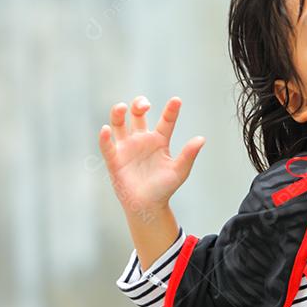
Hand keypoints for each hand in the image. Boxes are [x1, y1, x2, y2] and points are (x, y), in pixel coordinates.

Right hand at [98, 95, 204, 220]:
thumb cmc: (164, 188)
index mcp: (159, 140)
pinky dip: (105, 137)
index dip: (171, 110)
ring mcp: (127, 148)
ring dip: (118, 114)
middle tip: (145, 105)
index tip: (177, 100)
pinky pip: (107, 145)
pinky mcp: (114, 159)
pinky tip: (106, 129)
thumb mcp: (179, 171)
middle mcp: (142, 139)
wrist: (148, 206)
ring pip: (119, 124)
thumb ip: (188, 155)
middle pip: (137, 115)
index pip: (166, 121)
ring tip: (121, 107)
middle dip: (139, 105)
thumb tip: (201, 139)